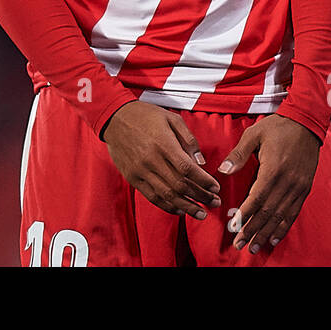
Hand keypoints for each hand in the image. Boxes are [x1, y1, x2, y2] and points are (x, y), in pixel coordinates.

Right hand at [101, 101, 221, 217]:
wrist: (115, 118)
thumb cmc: (145, 116)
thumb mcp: (171, 118)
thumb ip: (188, 139)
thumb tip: (201, 161)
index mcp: (163, 143)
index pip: (187, 169)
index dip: (204, 181)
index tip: (216, 187)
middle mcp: (151, 159)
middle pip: (180, 185)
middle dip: (201, 196)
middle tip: (214, 202)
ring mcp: (141, 170)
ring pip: (167, 195)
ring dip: (187, 207)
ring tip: (201, 213)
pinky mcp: (133, 178)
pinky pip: (152, 197)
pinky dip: (167, 206)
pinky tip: (180, 210)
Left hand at [219, 114, 320, 251]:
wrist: (306, 123)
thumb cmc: (278, 127)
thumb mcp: (254, 134)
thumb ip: (238, 154)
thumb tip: (223, 171)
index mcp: (273, 169)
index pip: (256, 199)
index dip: (245, 216)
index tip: (234, 228)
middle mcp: (287, 181)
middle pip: (268, 212)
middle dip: (253, 230)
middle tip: (240, 244)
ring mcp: (298, 186)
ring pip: (281, 216)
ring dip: (266, 233)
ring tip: (254, 247)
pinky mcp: (304, 188)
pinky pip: (293, 212)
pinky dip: (284, 227)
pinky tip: (274, 237)